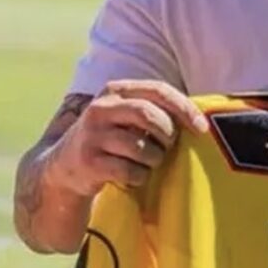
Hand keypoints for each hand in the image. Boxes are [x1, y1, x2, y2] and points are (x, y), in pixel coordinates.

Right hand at [45, 79, 208, 197]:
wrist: (65, 167)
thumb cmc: (110, 139)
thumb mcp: (125, 116)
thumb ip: (154, 110)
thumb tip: (200, 118)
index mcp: (115, 90)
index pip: (157, 90)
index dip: (184, 108)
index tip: (202, 128)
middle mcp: (101, 108)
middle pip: (150, 116)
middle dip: (167, 136)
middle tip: (168, 148)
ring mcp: (93, 134)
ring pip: (143, 148)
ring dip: (154, 161)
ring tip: (146, 163)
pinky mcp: (89, 161)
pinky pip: (131, 171)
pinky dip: (139, 177)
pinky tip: (130, 175)